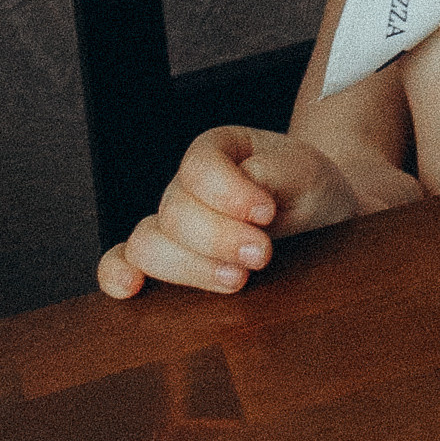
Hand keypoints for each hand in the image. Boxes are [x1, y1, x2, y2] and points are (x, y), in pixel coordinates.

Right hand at [96, 125, 366, 299]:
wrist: (322, 221)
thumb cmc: (310, 190)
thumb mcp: (306, 171)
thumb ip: (277, 173)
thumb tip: (250, 187)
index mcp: (216, 151)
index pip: (199, 168)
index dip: (229, 194)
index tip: (269, 212)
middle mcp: (185, 188)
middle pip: (174, 213)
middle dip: (219, 239)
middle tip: (263, 254)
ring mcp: (171, 227)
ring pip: (149, 246)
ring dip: (191, 267)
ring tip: (238, 280)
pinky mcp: (166, 261)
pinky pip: (121, 263)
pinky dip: (118, 274)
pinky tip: (131, 289)